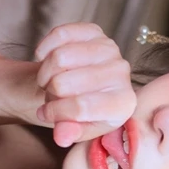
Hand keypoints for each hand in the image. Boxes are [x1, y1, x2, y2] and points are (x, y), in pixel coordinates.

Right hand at [33, 24, 136, 146]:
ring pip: (59, 57)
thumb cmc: (82, 112)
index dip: (55, 112)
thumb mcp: (78, 128)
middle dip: (50, 93)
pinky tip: (46, 60)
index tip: (45, 114)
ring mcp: (109, 48)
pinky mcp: (95, 31)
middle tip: (52, 96)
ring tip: (50, 81)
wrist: (82, 86)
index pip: (81, 107)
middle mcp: (122, 73)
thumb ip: (71, 133)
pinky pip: (59, 35)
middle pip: (64, 83)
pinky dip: (45, 51)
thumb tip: (61, 137)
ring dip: (45, 73)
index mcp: (123, 103)